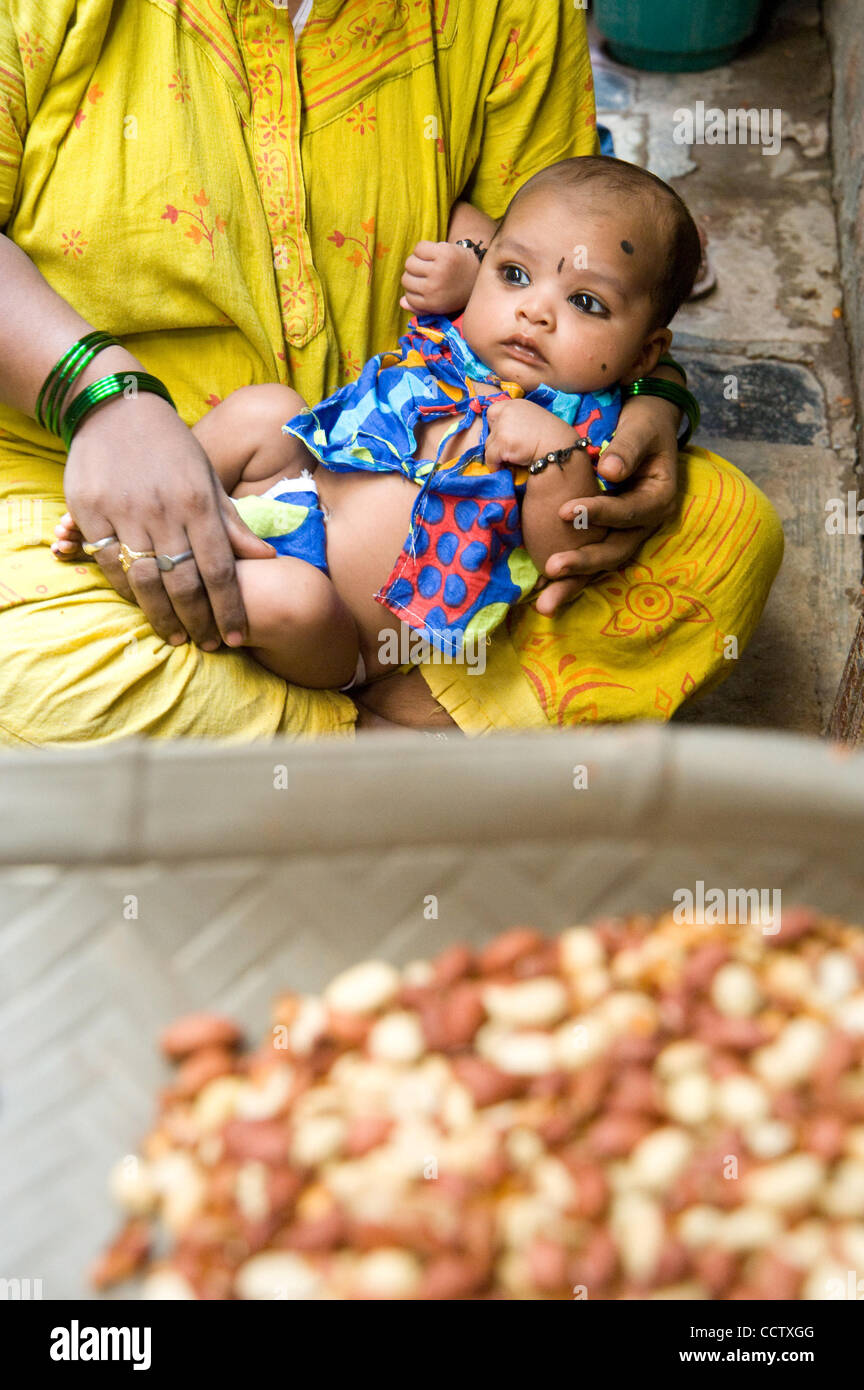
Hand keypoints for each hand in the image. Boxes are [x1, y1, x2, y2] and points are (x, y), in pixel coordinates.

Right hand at [64, 391, 274, 648]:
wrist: (114, 409)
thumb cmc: (171, 448)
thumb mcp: (208, 479)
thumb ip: (232, 523)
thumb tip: (268, 558)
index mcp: (198, 503)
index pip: (220, 570)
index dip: (230, 609)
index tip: (238, 637)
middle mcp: (163, 511)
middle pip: (185, 583)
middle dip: (201, 621)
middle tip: (210, 645)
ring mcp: (124, 513)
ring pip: (147, 581)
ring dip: (163, 616)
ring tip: (178, 636)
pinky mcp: (90, 512)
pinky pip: (110, 564)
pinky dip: (128, 590)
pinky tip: (143, 605)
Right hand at [399, 240, 478, 315]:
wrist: (479, 273)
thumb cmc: (456, 291)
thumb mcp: (440, 306)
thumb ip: (419, 308)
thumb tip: (401, 302)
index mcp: (433, 304)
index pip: (408, 296)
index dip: (414, 290)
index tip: (424, 286)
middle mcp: (434, 288)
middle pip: (406, 278)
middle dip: (413, 276)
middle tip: (426, 273)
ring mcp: (439, 269)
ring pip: (410, 262)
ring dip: (416, 261)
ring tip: (428, 262)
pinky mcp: (444, 253)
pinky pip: (419, 248)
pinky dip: (422, 249)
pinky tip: (432, 252)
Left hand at [484, 397, 577, 470]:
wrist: (560, 447)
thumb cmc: (552, 436)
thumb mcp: (534, 418)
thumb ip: (518, 420)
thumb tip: (504, 433)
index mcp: (515, 404)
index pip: (492, 412)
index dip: (495, 426)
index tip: (503, 436)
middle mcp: (507, 412)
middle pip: (490, 430)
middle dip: (497, 442)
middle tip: (511, 450)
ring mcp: (503, 427)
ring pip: (489, 445)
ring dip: (498, 454)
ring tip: (512, 459)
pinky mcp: (502, 442)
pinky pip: (490, 458)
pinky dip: (495, 465)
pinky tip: (504, 468)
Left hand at [536, 393, 680, 615]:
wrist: (647, 431)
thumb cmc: (645, 426)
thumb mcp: (641, 429)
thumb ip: (626, 447)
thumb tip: (609, 469)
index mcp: (659, 498)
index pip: (628, 512)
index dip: (599, 513)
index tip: (564, 511)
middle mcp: (645, 523)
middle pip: (616, 551)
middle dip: (584, 563)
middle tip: (552, 569)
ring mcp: (627, 533)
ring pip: (602, 563)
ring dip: (574, 584)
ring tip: (545, 603)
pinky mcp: (609, 536)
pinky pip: (590, 557)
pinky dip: (570, 576)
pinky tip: (544, 591)